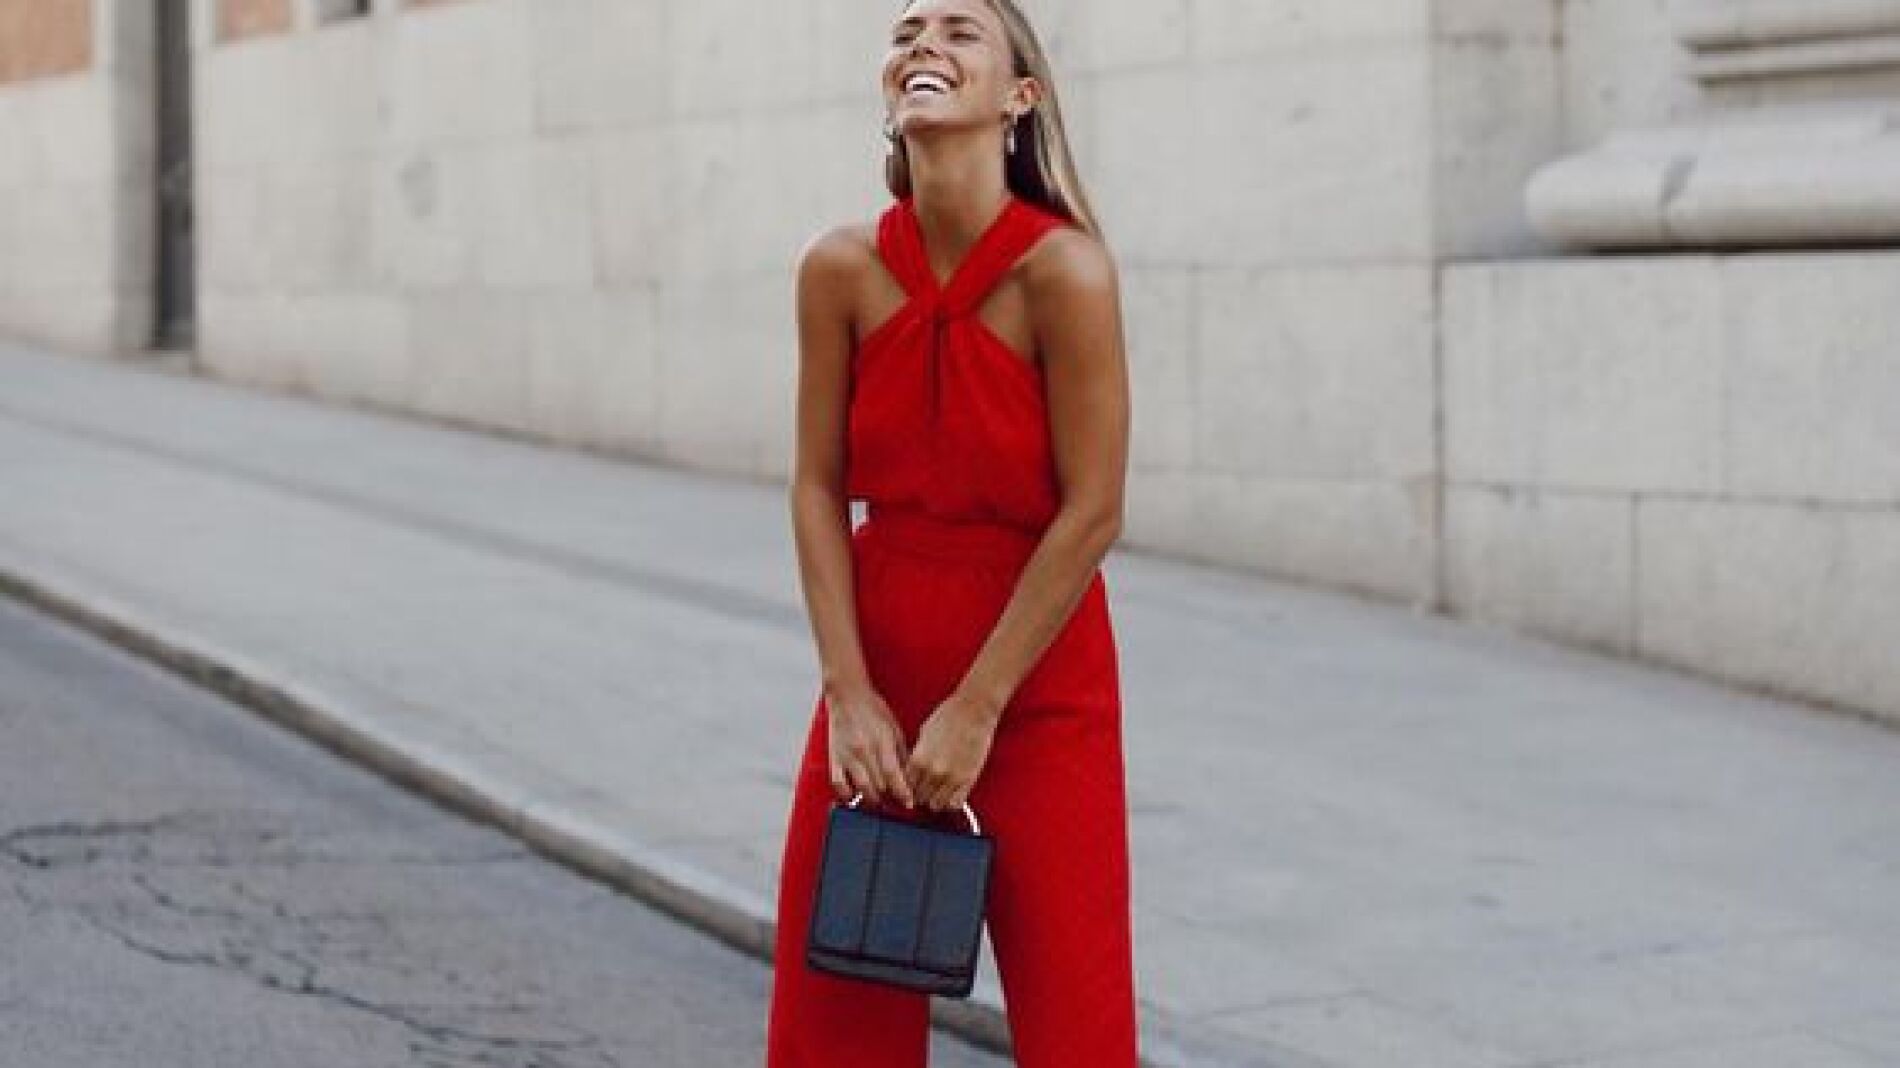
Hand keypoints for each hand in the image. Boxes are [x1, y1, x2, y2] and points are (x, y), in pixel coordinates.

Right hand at [824, 683, 916, 808]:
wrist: (848, 696)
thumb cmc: (874, 710)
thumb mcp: (895, 729)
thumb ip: (901, 754)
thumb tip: (909, 777)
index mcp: (883, 741)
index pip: (894, 775)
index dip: (902, 793)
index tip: (909, 803)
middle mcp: (864, 750)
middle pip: (879, 785)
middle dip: (890, 798)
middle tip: (896, 802)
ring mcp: (847, 755)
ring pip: (861, 788)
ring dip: (872, 800)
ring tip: (879, 802)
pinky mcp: (834, 757)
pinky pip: (838, 784)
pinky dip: (847, 795)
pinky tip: (855, 797)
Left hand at [904, 690, 1001, 812]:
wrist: (974, 710)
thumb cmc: (949, 716)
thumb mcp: (923, 734)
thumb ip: (917, 755)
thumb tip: (913, 769)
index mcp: (918, 758)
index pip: (905, 785)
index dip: (907, 788)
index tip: (910, 787)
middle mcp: (933, 771)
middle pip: (918, 797)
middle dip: (919, 795)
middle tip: (924, 790)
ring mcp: (951, 777)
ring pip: (935, 805)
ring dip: (934, 800)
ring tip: (937, 793)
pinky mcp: (968, 779)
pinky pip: (955, 803)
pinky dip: (950, 803)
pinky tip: (949, 795)